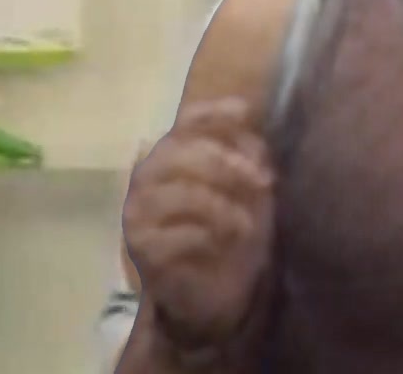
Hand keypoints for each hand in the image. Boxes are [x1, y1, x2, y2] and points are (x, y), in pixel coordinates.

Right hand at [122, 99, 273, 345]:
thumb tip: (251, 126)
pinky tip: (221, 244)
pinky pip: (177, 234)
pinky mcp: (142, 249)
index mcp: (172, 155)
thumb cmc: (233, 228)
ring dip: (223, 207)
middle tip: (264, 183)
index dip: (214, 113)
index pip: (185, 122)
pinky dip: (208, 237)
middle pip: (180, 153)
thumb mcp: (250, 187)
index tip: (246, 113)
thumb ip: (248, 154)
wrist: (217, 288)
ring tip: (246, 226)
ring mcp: (138, 213)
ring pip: (180, 193)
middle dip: (228, 164)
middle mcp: (147, 178)